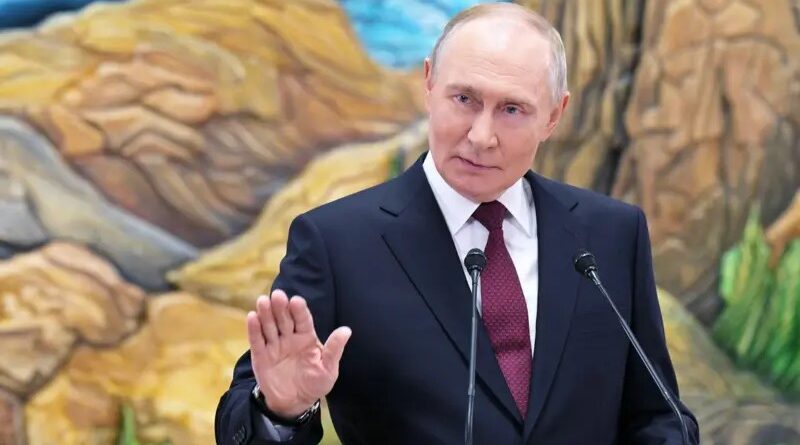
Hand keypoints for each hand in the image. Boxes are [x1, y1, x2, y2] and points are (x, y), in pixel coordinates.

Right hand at [247, 289, 351, 417]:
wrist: (295, 403)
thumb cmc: (315, 383)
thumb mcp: (328, 369)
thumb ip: (334, 350)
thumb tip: (347, 331)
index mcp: (307, 337)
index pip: (303, 320)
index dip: (299, 310)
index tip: (296, 301)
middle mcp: (290, 337)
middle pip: (284, 319)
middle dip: (281, 307)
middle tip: (278, 295)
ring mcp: (275, 345)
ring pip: (269, 326)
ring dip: (265, 314)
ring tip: (262, 301)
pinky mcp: (261, 356)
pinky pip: (257, 340)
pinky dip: (253, 329)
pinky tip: (252, 316)